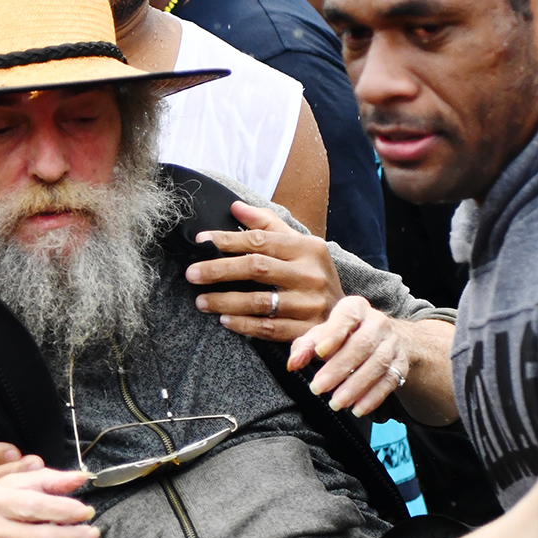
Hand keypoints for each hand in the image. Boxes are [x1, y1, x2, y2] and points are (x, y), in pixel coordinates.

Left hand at [187, 201, 344, 340]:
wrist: (345, 318)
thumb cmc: (312, 274)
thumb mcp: (300, 245)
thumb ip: (268, 224)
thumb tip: (235, 207)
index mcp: (307, 248)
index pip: (261, 240)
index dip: (228, 240)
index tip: (201, 241)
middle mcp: (310, 274)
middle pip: (256, 268)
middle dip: (219, 270)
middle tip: (192, 274)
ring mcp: (309, 304)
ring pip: (259, 301)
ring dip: (225, 301)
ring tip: (200, 301)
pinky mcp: (306, 331)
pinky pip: (268, 328)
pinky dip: (243, 325)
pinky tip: (224, 320)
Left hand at [287, 296, 410, 415]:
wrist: (382, 340)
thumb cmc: (344, 336)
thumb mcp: (322, 335)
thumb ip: (305, 347)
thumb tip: (293, 364)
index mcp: (356, 308)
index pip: (346, 317)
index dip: (333, 334)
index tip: (319, 352)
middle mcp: (378, 322)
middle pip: (361, 345)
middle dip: (338, 368)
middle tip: (318, 388)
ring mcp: (392, 343)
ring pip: (377, 364)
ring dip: (355, 386)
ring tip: (336, 403)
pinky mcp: (401, 364)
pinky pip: (390, 381)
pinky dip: (373, 397)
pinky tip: (358, 409)